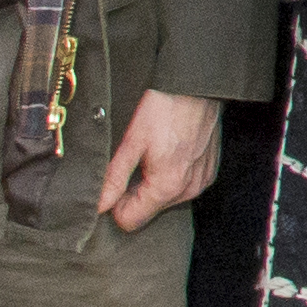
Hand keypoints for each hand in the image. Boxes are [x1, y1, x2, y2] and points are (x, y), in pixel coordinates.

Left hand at [93, 87, 222, 230]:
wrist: (199, 86)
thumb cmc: (165, 107)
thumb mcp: (132, 141)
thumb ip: (113, 178)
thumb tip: (98, 205)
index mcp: (167, 186)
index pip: (130, 221)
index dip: (115, 203)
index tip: (115, 180)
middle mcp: (188, 190)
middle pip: (148, 210)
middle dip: (135, 192)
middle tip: (134, 160)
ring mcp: (202, 181)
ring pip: (165, 200)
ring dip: (154, 183)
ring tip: (154, 152)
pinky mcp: (209, 171)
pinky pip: (182, 186)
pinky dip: (172, 174)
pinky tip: (170, 151)